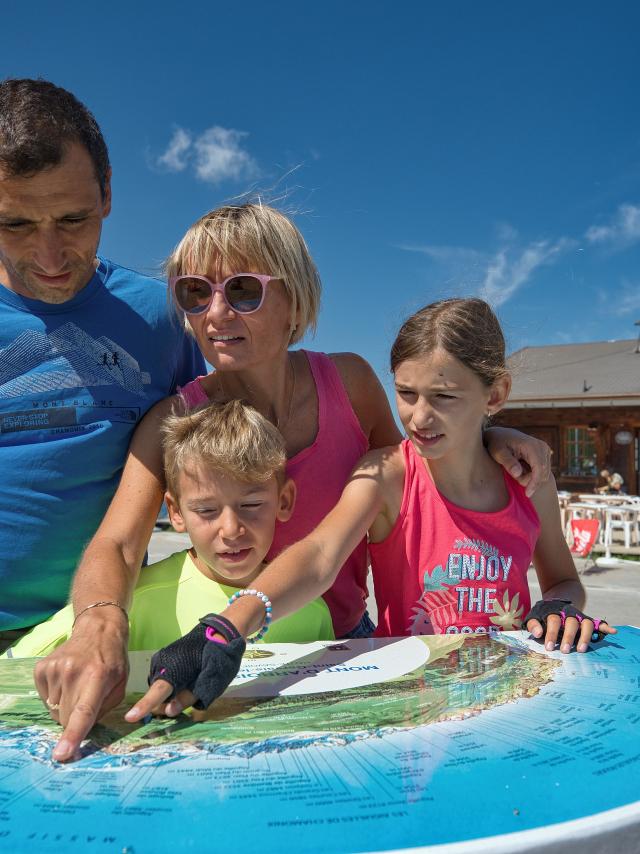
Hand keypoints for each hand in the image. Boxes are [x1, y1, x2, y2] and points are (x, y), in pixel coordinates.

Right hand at [33, 615, 128, 762]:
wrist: (97, 631)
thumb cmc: (112, 662)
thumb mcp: (120, 685)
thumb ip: (104, 710)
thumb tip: (82, 730)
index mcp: (97, 677)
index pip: (83, 712)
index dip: (72, 735)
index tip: (61, 754)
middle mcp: (73, 672)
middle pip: (64, 719)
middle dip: (74, 718)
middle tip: (86, 698)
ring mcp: (55, 669)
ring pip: (53, 711)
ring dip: (65, 705)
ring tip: (78, 685)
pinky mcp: (41, 668)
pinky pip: (44, 699)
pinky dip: (55, 696)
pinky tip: (67, 680)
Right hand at [125, 614, 244, 721]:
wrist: (219, 633)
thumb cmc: (217, 660)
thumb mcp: (208, 684)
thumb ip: (187, 699)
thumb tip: (168, 710)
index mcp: (173, 671)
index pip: (156, 694)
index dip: (143, 707)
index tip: (129, 718)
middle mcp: (161, 664)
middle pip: (156, 693)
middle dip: (165, 703)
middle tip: (187, 697)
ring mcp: (161, 658)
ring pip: (159, 686)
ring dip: (169, 692)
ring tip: (191, 681)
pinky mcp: (164, 656)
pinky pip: (162, 677)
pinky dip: (170, 683)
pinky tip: (186, 677)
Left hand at [484, 426, 550, 496]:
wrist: (500, 434)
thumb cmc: (496, 443)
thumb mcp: (497, 452)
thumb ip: (507, 462)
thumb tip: (518, 473)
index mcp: (532, 446)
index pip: (539, 468)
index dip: (534, 483)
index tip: (527, 494)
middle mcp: (542, 447)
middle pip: (543, 473)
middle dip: (529, 480)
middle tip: (513, 476)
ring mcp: (545, 450)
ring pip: (544, 473)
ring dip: (530, 477)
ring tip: (515, 471)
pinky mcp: (544, 454)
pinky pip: (542, 471)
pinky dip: (532, 474)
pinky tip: (520, 469)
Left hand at [524, 599, 616, 652]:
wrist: (556, 603)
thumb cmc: (543, 616)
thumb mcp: (534, 617)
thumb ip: (533, 625)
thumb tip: (538, 633)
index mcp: (555, 612)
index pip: (554, 621)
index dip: (551, 634)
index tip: (548, 647)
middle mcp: (569, 614)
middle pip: (571, 623)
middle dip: (568, 637)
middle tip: (564, 651)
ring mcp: (580, 617)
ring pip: (586, 624)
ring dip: (585, 636)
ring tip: (581, 650)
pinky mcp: (588, 621)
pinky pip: (598, 623)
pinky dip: (606, 627)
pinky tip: (613, 632)